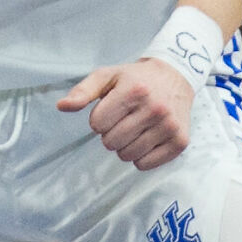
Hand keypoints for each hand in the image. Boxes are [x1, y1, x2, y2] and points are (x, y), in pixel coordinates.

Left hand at [57, 58, 194, 169]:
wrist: (174, 77)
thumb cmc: (134, 78)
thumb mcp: (107, 76)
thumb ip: (83, 91)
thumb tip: (61, 106)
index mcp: (133, 91)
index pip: (97, 124)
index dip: (99, 118)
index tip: (111, 109)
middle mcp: (154, 109)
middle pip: (111, 142)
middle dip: (111, 133)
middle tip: (123, 119)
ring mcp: (169, 127)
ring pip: (128, 156)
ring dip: (125, 145)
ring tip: (134, 128)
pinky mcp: (180, 142)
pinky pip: (146, 165)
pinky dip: (141, 156)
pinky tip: (146, 138)